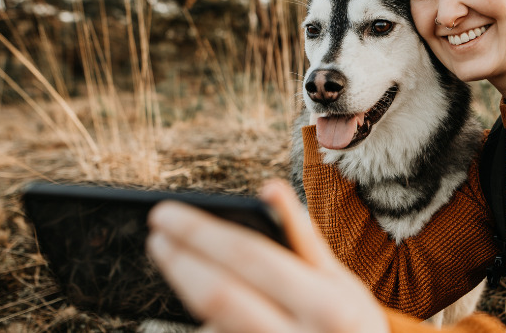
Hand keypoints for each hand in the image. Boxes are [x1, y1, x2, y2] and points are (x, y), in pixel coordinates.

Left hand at [147, 179, 389, 332]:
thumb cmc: (348, 328)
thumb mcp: (341, 284)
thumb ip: (303, 237)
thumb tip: (268, 187)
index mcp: (329, 305)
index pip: (250, 257)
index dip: (200, 232)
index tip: (166, 213)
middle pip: (217, 296)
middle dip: (179, 262)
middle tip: (157, 238)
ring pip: (210, 328)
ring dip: (192, 298)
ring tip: (189, 275)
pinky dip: (207, 326)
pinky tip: (209, 312)